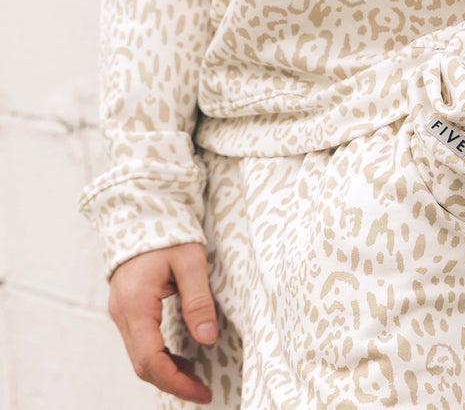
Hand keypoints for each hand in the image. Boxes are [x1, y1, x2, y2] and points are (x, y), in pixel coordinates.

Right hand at [108, 241, 217, 403]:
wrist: (141, 209)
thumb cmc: (168, 230)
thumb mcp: (190, 261)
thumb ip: (198, 300)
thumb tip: (208, 339)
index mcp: (136, 304)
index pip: (150, 359)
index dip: (176, 382)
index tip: (201, 391)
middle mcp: (122, 313)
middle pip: (142, 364)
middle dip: (172, 382)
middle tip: (203, 390)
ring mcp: (121, 311)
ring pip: (139, 356)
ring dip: (166, 371)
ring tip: (196, 376)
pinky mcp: (126, 308)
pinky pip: (139, 342)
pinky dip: (158, 356)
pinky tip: (181, 357)